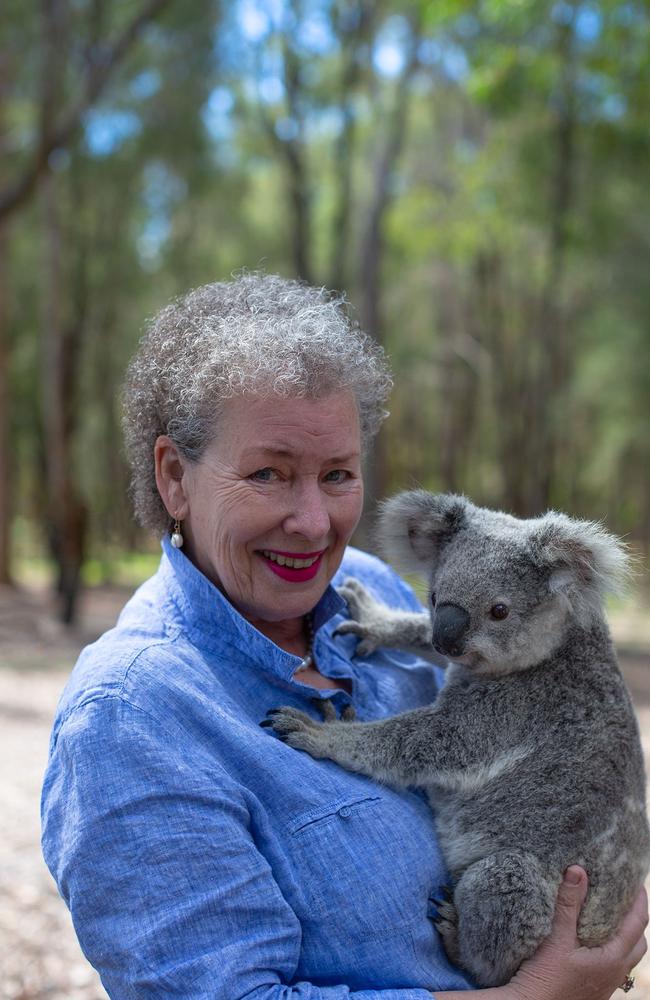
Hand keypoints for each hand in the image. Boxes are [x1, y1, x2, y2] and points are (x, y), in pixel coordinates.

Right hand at [508, 866, 647, 999]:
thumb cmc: (546, 979)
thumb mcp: (556, 938)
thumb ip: (568, 904)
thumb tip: (578, 870)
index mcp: (614, 959)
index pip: (638, 923)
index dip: (639, 900)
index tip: (636, 881)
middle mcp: (616, 973)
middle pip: (638, 942)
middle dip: (635, 918)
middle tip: (623, 896)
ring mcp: (606, 984)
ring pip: (626, 956)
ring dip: (623, 935)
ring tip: (607, 915)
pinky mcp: (594, 989)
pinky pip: (612, 966)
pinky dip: (610, 948)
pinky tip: (589, 940)